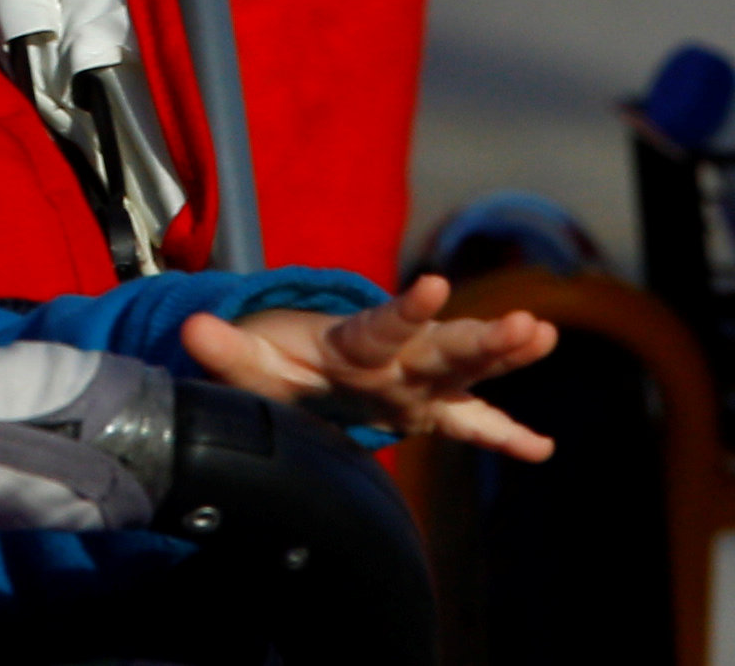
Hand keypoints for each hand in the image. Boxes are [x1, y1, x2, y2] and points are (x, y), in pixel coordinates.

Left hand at [180, 274, 559, 460]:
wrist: (288, 366)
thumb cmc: (272, 356)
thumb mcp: (244, 358)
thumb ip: (223, 348)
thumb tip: (193, 330)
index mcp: (352, 343)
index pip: (382, 325)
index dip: (407, 309)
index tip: (433, 285)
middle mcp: (394, 358)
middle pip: (442, 349)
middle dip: (484, 340)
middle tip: (527, 325)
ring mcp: (414, 382)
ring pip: (465, 371)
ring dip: (503, 358)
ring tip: (542, 338)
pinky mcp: (423, 407)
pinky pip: (468, 420)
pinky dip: (502, 433)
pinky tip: (542, 449)